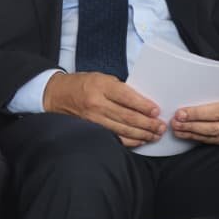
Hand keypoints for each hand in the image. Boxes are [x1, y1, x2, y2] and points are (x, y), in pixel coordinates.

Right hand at [44, 72, 165, 146]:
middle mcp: (96, 103)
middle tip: (161, 126)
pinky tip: (141, 140)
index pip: (127, 97)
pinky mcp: (91, 129)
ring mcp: (93, 118)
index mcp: (100, 86)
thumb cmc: (82, 84)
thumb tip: (143, 102)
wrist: (57, 94)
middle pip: (128, 116)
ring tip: (155, 134)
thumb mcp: (101, 78)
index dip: (144, 106)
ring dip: (143, 134)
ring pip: (124, 129)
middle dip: (148, 123)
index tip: (157, 111)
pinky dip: (130, 140)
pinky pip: (115, 137)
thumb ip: (120, 89)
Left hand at [172, 86, 218, 144]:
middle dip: (191, 125)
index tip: (180, 113)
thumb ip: (210, 87)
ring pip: (209, 135)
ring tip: (176, 128)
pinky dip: (194, 137)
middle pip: (212, 127)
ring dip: (190, 132)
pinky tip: (183, 133)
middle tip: (175, 122)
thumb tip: (188, 86)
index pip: (216, 112)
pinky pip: (209, 140)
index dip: (197, 114)